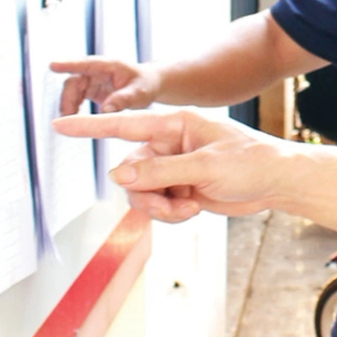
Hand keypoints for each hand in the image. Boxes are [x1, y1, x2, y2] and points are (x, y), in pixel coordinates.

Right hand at [51, 57, 159, 114]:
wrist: (149, 85)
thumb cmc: (146, 84)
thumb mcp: (140, 93)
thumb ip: (124, 99)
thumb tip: (106, 110)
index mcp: (109, 65)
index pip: (86, 64)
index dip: (69, 64)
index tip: (52, 65)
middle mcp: (97, 71)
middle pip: (74, 81)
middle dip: (68, 98)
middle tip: (67, 116)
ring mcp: (92, 80)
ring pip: (72, 91)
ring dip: (68, 105)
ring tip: (69, 121)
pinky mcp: (90, 90)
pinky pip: (75, 99)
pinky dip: (73, 109)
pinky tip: (74, 120)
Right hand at [53, 109, 290, 222]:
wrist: (277, 182)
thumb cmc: (251, 161)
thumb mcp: (205, 166)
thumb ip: (160, 172)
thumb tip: (120, 177)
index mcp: (174, 124)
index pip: (124, 125)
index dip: (91, 127)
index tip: (60, 124)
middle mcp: (169, 144)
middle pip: (129, 172)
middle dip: (145, 194)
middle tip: (171, 204)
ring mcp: (173, 167)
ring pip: (140, 192)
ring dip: (158, 208)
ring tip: (186, 209)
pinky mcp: (179, 188)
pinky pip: (156, 204)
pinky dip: (170, 213)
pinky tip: (193, 209)